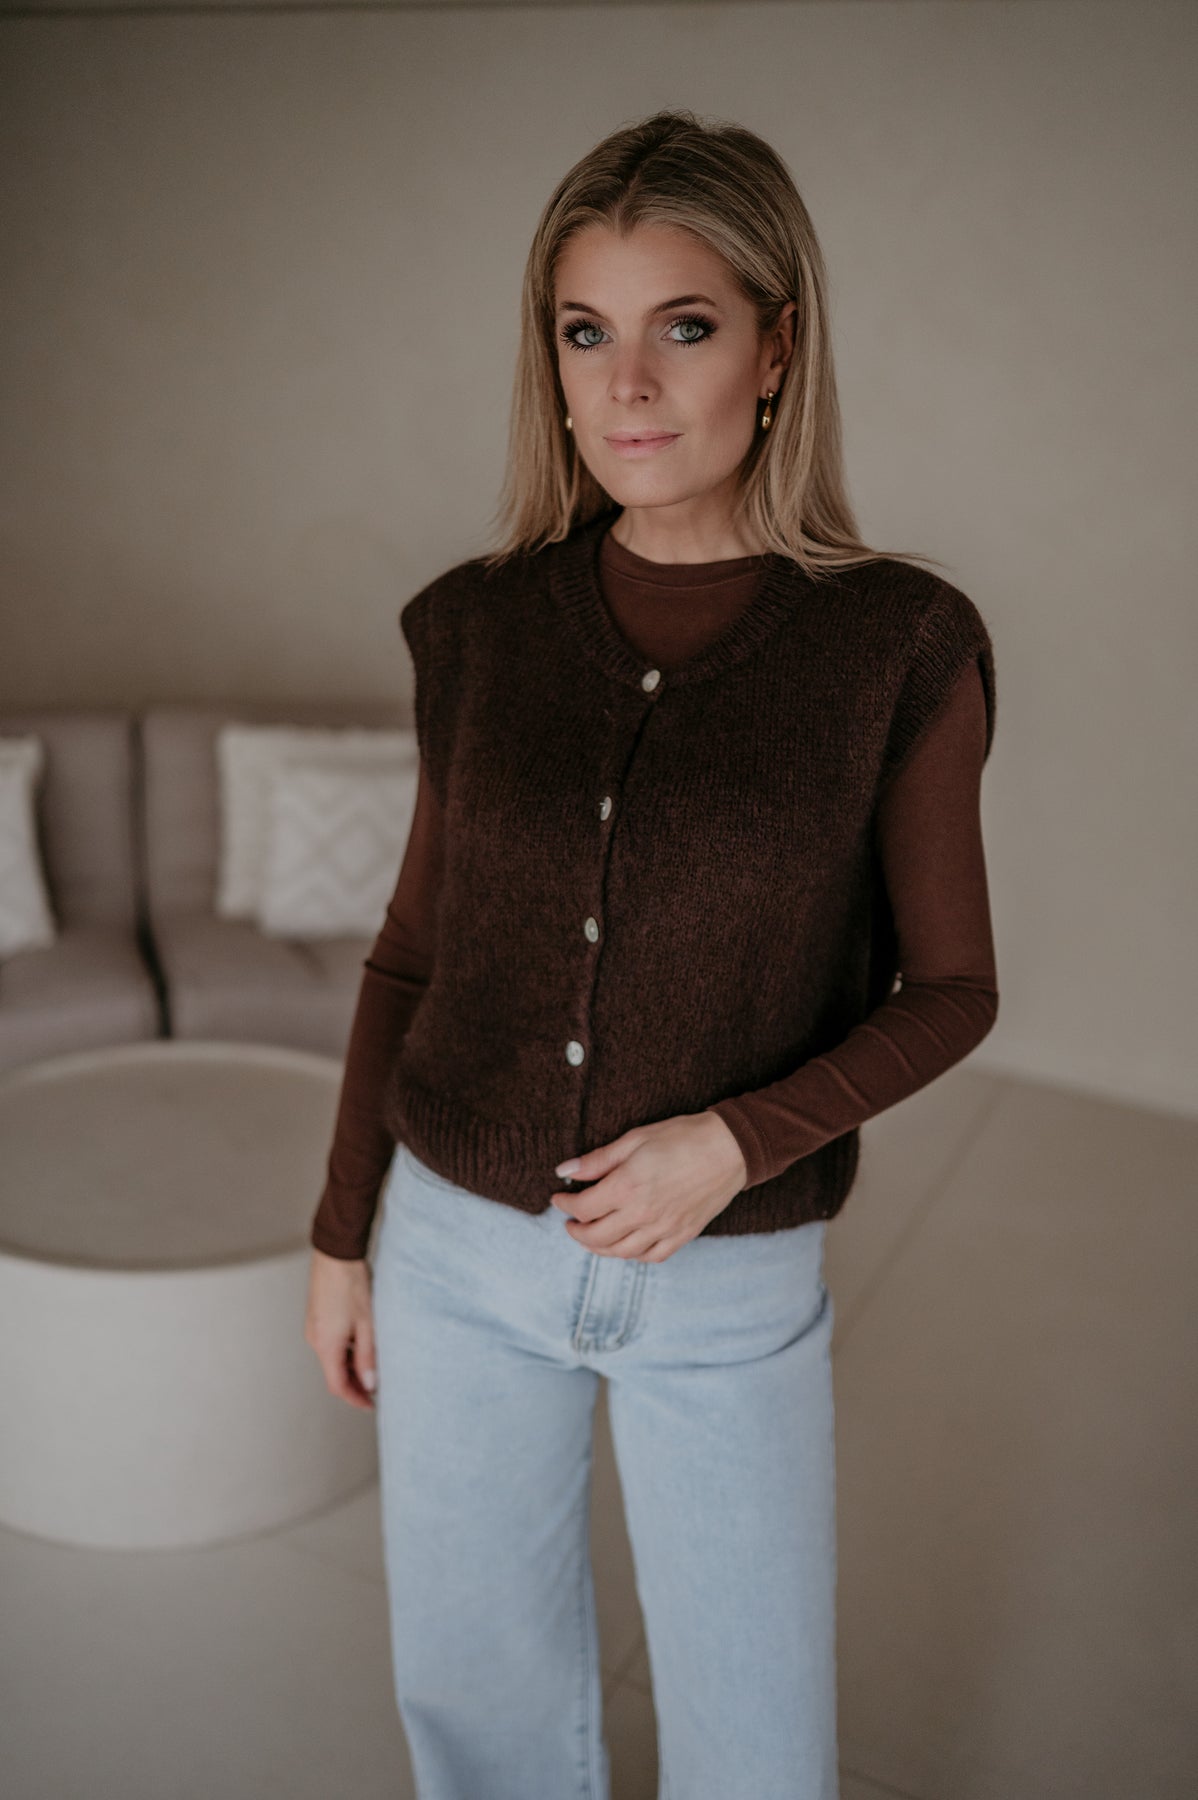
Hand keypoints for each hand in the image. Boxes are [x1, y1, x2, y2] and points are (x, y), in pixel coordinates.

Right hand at [305, 1249, 377, 1409]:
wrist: (336, 1253)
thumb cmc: (351, 1284)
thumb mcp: (367, 1324)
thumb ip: (368, 1356)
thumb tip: (369, 1383)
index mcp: (325, 1346)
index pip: (338, 1386)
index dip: (355, 1399)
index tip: (371, 1405)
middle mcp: (315, 1339)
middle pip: (334, 1373)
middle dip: (354, 1384)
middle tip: (376, 1388)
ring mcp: (314, 1327)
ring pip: (333, 1357)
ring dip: (351, 1366)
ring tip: (374, 1364)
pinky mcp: (317, 1316)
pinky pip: (330, 1342)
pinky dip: (345, 1350)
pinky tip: (362, 1343)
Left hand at [550, 1110, 747, 1262]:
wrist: (730, 1148)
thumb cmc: (682, 1137)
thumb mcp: (635, 1139)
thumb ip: (598, 1160)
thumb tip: (565, 1171)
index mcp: (627, 1187)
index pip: (583, 1207)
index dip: (565, 1204)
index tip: (560, 1197)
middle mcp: (642, 1214)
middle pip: (596, 1237)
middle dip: (576, 1231)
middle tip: (570, 1222)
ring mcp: (664, 1228)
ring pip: (620, 1252)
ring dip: (599, 1248)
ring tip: (591, 1236)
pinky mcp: (682, 1235)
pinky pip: (650, 1256)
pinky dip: (632, 1255)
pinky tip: (625, 1245)